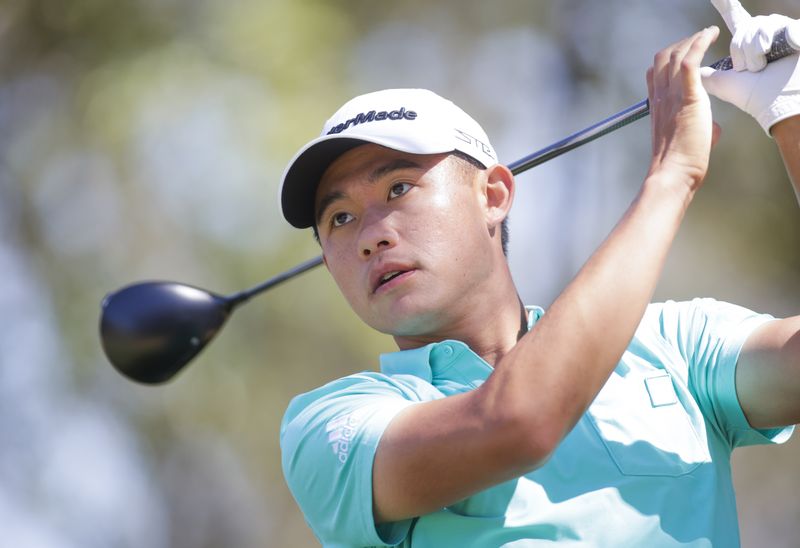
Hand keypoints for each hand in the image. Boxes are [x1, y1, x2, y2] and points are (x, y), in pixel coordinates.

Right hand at [647, 27, 719, 190]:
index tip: (688, 54)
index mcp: (658, 106)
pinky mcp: (689, 99)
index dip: (670, 57)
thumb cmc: (680, 163)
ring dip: (694, 39)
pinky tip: (709, 37)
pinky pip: (690, 62)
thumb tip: (712, 128)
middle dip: (682, 43)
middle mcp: (662, 97)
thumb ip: (697, 128)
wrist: (673, 173)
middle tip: (701, 41)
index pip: (656, 71)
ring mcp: (673, 97)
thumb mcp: (685, 140)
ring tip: (708, 34)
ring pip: (676, 54)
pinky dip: (699, 44)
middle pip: (664, 56)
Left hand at [702, 1, 799, 134]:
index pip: (737, 19)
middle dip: (742, 48)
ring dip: (755, 50)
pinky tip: (782, 51)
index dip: (726, 5)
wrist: (779, 104)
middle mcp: (765, 34)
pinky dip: (780, 41)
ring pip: (759, 27)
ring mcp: (782, 33)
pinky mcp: (798, 34)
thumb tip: (694, 68)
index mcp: (748, 43)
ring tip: (762, 66)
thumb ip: (706, 74)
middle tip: (750, 67)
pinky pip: (784, 27)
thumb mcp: (722, 83)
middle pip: (745, 25)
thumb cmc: (754, 96)